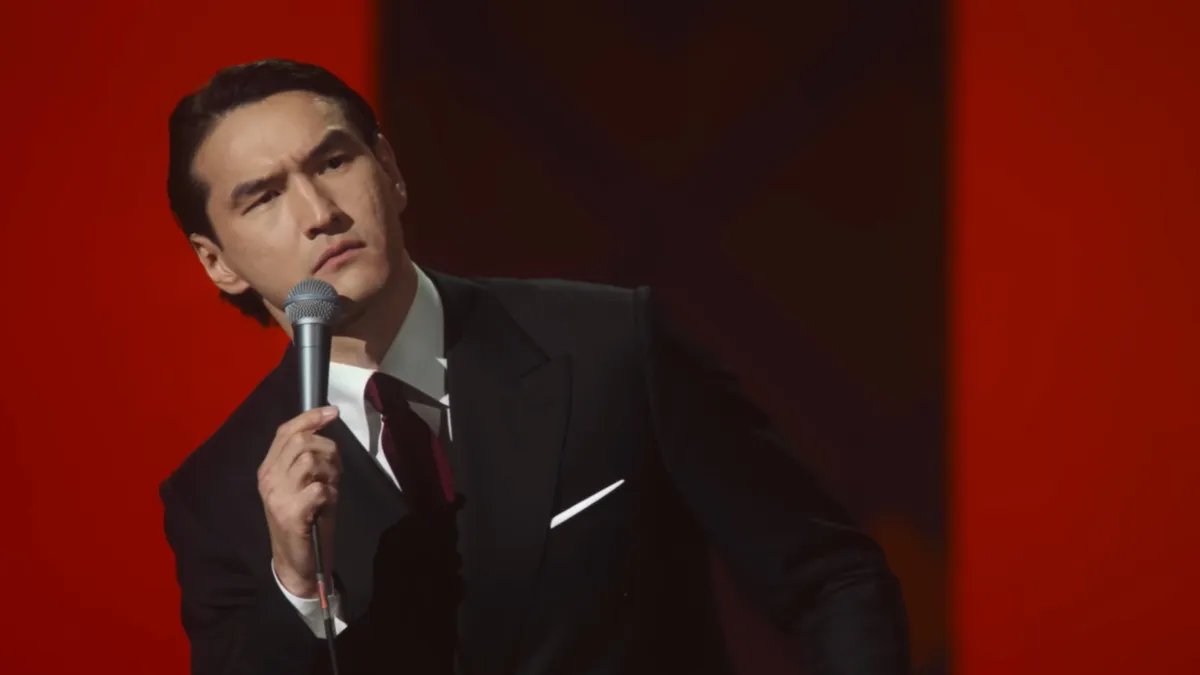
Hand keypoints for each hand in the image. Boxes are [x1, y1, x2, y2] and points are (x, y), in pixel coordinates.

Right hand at [257, 406, 340, 598]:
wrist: (296, 561)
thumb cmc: (305, 518)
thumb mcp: (304, 483)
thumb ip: (309, 456)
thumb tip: (327, 423)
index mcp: (268, 469)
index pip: (285, 431)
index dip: (310, 417)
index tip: (332, 412)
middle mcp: (268, 479)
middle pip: (301, 441)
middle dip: (328, 449)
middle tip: (333, 470)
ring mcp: (277, 496)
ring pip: (311, 460)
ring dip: (330, 471)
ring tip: (329, 488)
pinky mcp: (291, 514)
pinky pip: (320, 488)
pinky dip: (331, 493)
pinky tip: (326, 505)